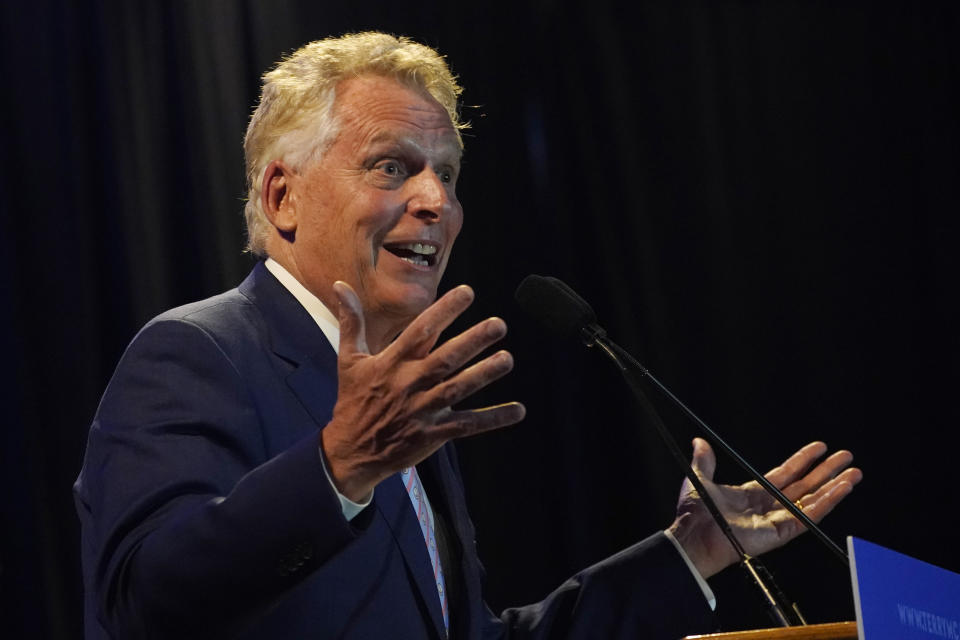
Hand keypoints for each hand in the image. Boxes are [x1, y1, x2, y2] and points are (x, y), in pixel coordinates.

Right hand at [320, 281, 525, 500]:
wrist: (350, 451)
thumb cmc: (353, 400)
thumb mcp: (349, 359)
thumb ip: (351, 321)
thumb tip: (339, 285)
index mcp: (391, 363)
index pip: (420, 330)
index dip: (444, 310)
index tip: (467, 292)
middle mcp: (409, 384)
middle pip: (446, 359)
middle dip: (473, 341)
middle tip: (499, 324)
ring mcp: (423, 410)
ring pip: (458, 389)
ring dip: (484, 374)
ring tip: (507, 359)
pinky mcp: (434, 434)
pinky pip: (467, 425)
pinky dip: (493, 418)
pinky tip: (517, 410)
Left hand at [668, 438, 862, 578]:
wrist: (695, 535)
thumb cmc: (695, 513)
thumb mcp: (700, 479)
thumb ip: (705, 461)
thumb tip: (700, 442)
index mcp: (752, 493)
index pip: (785, 473)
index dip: (803, 460)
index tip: (820, 447)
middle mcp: (769, 505)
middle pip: (805, 485)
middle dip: (826, 471)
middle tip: (846, 457)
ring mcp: (777, 519)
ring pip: (813, 500)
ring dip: (834, 486)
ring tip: (854, 473)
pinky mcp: (783, 532)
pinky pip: (810, 516)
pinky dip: (827, 502)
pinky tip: (842, 489)